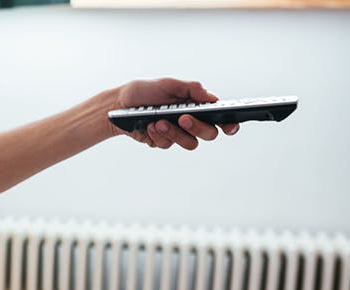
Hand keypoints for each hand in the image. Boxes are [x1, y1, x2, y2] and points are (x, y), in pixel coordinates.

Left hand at [114, 78, 239, 149]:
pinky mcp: (162, 141)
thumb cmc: (144, 91)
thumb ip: (191, 89)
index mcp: (196, 106)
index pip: (220, 117)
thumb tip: (211, 98)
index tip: (230, 126)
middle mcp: (190, 121)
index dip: (230, 124)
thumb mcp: (168, 84)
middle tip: (183, 118)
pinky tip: (149, 126)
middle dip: (198, 127)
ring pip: (189, 143)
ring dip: (175, 132)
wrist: (119, 104)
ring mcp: (177, 133)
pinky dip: (158, 135)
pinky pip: (167, 145)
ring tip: (159, 121)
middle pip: (209, 134)